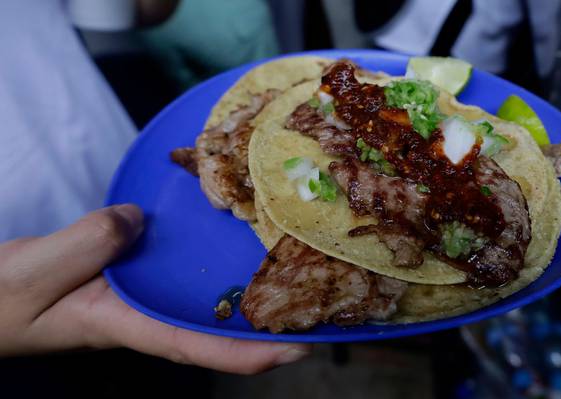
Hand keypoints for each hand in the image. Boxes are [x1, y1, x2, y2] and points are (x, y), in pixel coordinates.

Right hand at [0, 204, 309, 373]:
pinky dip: (215, 259)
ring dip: (251, 293)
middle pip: (221, 328)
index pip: (202, 349)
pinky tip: (234, 234)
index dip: (255, 353)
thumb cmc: (3, 300)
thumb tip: (136, 220)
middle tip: (318, 301)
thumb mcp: (37, 273)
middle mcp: (148, 312)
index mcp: (128, 325)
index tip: (304, 346)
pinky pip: (184, 269)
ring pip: (208, 300)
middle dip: (269, 323)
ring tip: (292, 267)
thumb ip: (87, 244)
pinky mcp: (136, 272)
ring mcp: (145, 293)